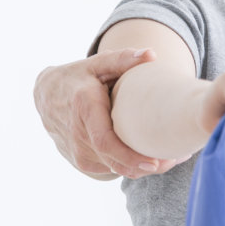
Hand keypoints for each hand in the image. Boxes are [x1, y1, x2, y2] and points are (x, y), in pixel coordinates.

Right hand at [35, 48, 184, 179]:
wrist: (46, 94)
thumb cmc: (78, 76)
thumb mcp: (98, 63)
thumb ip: (123, 58)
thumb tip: (151, 54)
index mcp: (84, 108)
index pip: (105, 141)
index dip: (129, 156)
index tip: (155, 162)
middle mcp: (76, 135)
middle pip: (113, 160)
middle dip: (146, 165)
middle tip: (177, 158)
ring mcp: (75, 152)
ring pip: (113, 170)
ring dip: (141, 168)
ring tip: (170, 158)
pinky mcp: (79, 161)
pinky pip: (108, 171)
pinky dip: (129, 168)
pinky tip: (148, 159)